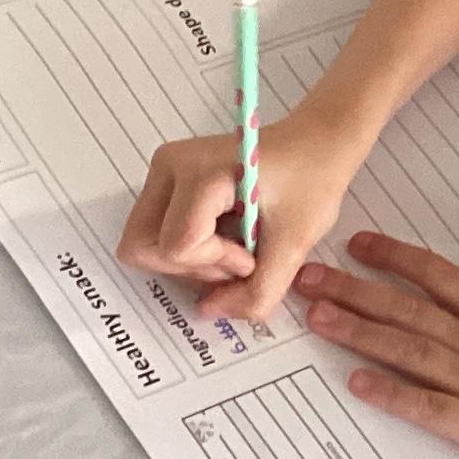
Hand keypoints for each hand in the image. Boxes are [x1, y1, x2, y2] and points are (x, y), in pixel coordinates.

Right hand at [117, 111, 369, 323]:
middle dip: (189, 267)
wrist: (316, 146)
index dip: (215, 264)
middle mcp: (169, 166)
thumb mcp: (294, 245)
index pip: (177, 245)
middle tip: (237, 258)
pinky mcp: (165, 183)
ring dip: (188, 261)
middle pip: (143, 247)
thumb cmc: (311, 182)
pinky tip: (224, 236)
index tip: (252, 255)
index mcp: (200, 171)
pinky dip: (187, 249)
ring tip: (234, 248)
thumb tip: (209, 312)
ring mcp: (162, 172)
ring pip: (144, 244)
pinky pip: (155, 233)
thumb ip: (256, 291)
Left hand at [295, 232, 458, 458]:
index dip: (395, 258)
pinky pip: (432, 409)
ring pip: (412, 352)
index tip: (358, 244)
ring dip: (362, 334)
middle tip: (308, 277)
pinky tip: (359, 383)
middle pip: (410, 311)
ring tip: (319, 319)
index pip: (439, 277)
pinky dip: (395, 395)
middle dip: (355, 291)